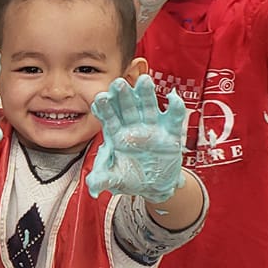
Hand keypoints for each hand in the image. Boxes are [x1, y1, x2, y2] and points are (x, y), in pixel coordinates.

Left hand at [86, 75, 188, 201]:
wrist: (153, 185)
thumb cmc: (130, 178)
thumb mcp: (115, 180)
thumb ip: (103, 179)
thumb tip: (92, 187)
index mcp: (116, 135)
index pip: (109, 118)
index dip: (105, 108)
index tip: (99, 98)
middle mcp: (133, 128)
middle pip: (127, 108)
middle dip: (123, 96)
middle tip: (118, 82)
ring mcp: (152, 129)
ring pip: (148, 108)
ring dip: (147, 94)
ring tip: (144, 80)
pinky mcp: (170, 135)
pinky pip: (173, 119)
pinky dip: (175, 108)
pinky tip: (173, 97)